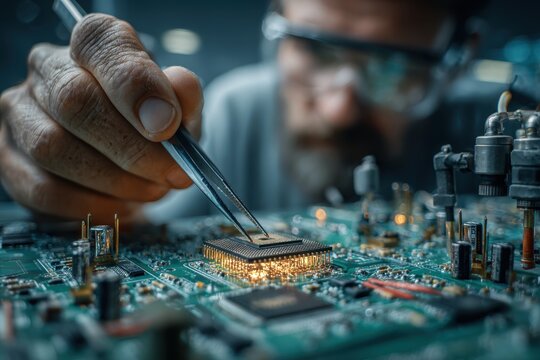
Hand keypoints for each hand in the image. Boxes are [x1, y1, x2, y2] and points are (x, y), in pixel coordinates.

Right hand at [0, 14, 202, 222]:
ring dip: (113, 179)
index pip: (101, 44)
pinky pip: (42, 188)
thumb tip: (180, 86)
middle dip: (133, 148)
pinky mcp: (10, 158)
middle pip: (75, 100)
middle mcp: (48, 70)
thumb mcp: (180, 107)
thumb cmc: (152, 126)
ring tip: (151, 189)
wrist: (130, 159)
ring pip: (53, 146)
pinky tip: (121, 205)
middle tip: (170, 172)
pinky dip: (90, 203)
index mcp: (93, 45)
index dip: (135, 84)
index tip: (167, 125)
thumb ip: (184, 94)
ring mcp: (21, 113)